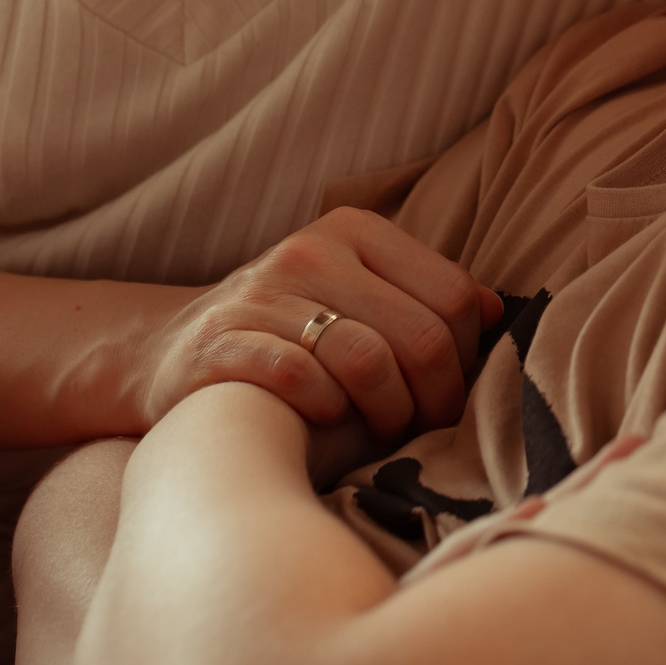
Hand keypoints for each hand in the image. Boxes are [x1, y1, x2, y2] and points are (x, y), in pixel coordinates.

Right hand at [129, 208, 501, 439]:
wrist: (172, 352)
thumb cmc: (291, 334)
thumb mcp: (358, 295)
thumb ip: (424, 297)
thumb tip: (493, 310)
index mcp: (355, 231)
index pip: (453, 296)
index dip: (465, 359)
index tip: (447, 394)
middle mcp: (311, 251)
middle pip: (420, 336)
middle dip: (434, 398)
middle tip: (421, 427)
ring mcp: (263, 295)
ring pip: (368, 362)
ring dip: (387, 415)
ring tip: (382, 432)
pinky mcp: (221, 343)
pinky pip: (303, 380)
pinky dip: (328, 410)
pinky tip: (327, 419)